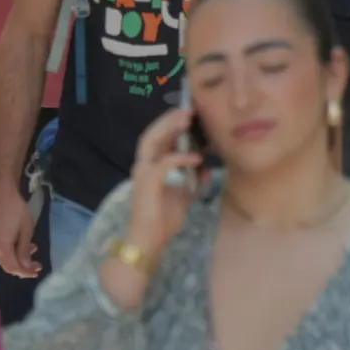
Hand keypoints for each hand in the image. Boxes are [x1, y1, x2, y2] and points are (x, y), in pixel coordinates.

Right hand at [0, 181, 39, 277]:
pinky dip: (15, 254)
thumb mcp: (26, 231)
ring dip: (20, 260)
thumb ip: (25, 250)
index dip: (25, 272)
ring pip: (6, 260)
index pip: (13, 267)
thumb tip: (27, 267)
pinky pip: (4, 253)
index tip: (37, 272)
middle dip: (23, 268)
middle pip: (8, 266)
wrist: (4, 197)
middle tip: (38, 266)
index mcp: (2, 248)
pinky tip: (27, 247)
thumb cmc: (18, 212)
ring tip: (34, 253)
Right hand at [124, 107, 205, 260]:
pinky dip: (180, 158)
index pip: (159, 138)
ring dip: (169, 129)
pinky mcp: (147, 183)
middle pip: (153, 133)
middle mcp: (144, 165)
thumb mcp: (185, 195)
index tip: (190, 113)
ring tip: (187, 120)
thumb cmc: (164, 218)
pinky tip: (197, 157)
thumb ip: (193, 180)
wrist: (151, 240)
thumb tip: (206, 168)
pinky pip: (164, 164)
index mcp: (152, 166)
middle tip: (189, 110)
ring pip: (152, 142)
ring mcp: (143, 173)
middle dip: (169, 120)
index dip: (172, 124)